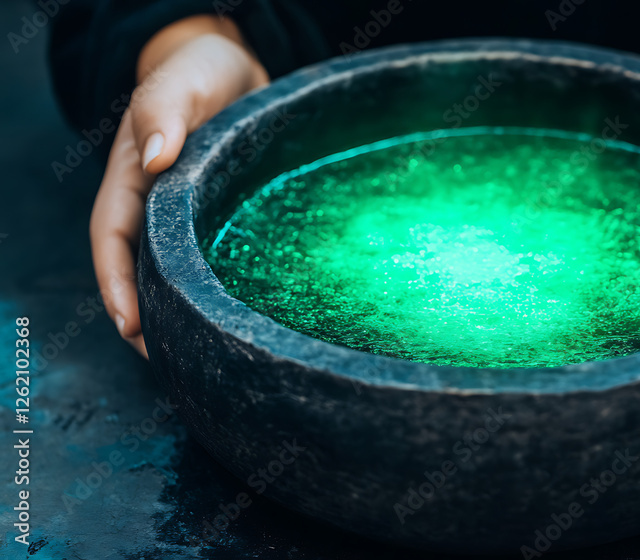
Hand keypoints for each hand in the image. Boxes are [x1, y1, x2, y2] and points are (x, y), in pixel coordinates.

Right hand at [91, 15, 268, 356]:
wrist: (235, 69)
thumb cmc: (201, 73)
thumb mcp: (181, 80)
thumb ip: (164, 109)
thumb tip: (159, 157)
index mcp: (134, 178)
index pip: (113, 239)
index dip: (117, 285)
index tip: (130, 327)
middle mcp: (154, 203)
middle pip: (139, 268)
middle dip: (146, 316)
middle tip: (170, 359)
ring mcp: (186, 214)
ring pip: (174, 271)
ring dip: (179, 310)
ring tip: (203, 352)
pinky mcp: (220, 218)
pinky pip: (210, 260)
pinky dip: (213, 289)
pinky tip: (237, 317)